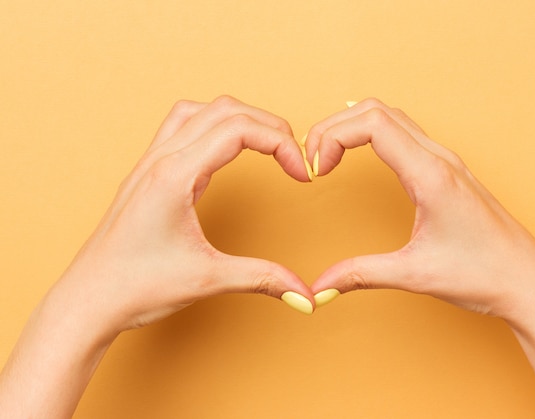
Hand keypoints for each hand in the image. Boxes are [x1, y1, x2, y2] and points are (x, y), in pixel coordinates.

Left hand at [60, 96, 315, 333]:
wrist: (88, 300)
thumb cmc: (134, 287)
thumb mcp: (207, 280)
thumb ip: (262, 278)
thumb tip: (304, 294)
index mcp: (174, 176)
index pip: (239, 130)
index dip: (281, 144)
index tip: (302, 173)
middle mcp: (160, 160)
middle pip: (226, 110)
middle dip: (270, 126)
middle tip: (294, 157)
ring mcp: (150, 164)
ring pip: (201, 111)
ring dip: (240, 119)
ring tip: (266, 145)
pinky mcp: (148, 174)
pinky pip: (182, 128)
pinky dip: (214, 129)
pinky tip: (225, 156)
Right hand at [307, 98, 534, 317]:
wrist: (530, 283)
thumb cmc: (484, 274)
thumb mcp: (415, 274)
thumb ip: (361, 275)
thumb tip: (320, 288)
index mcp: (431, 174)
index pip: (371, 123)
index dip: (332, 137)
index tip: (317, 171)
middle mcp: (439, 158)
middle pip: (375, 110)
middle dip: (334, 127)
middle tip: (313, 162)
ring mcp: (446, 162)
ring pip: (391, 117)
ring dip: (353, 128)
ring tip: (328, 157)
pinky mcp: (447, 172)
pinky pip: (405, 134)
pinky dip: (372, 135)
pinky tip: (359, 156)